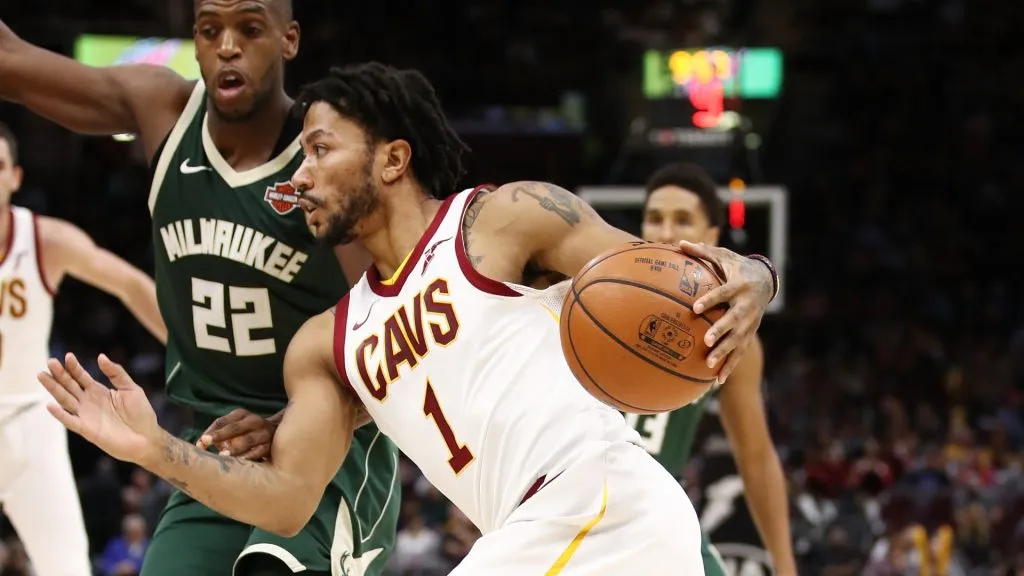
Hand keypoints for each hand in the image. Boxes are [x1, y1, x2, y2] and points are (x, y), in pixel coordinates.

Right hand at [37, 353, 160, 463]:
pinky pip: (70, 421)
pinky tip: (50, 405)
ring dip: (53, 388)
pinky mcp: (86, 430)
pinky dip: (60, 414)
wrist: (147, 437)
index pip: (81, 377)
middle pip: (69, 386)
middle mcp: (88, 402)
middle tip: (50, 361)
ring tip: (42, 375)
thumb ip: (116, 373)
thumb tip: (101, 357)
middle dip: (59, 374)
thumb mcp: (131, 388)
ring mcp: (85, 415)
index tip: (68, 356)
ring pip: (65, 399)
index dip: (74, 367)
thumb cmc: (141, 413)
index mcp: (98, 391)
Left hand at [196, 408, 279, 459]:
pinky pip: (259, 451)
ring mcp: (264, 433)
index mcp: (242, 415)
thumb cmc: (246, 434)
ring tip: (223, 455)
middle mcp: (253, 421)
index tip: (200, 442)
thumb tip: (200, 444)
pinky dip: (249, 456)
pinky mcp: (270, 446)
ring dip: (234, 447)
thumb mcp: (234, 428)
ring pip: (248, 439)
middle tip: (206, 442)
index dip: (210, 431)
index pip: (222, 422)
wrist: (278, 435)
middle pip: (234, 428)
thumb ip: (218, 435)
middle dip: (219, 435)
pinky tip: (240, 461)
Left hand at [677, 241, 773, 381]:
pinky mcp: (750, 334)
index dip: (710, 300)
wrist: (765, 280)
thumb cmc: (737, 267)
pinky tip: (717, 380)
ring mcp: (750, 322)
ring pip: (738, 340)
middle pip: (734, 321)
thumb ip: (702, 252)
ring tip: (709, 365)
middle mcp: (746, 306)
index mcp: (738, 286)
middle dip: (721, 331)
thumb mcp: (723, 256)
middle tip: (706, 341)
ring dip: (725, 353)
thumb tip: (679, 243)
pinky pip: (740, 352)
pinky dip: (730, 366)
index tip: (695, 308)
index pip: (723, 293)